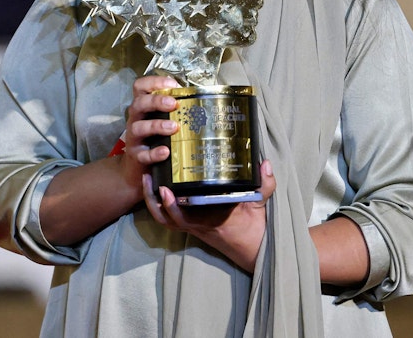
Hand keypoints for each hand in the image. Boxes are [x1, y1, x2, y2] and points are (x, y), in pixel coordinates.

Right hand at [119, 75, 180, 191]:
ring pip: (138, 127)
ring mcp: (134, 138)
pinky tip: (165, 152)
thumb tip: (200, 100)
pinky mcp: (137, 156)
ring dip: (156, 125)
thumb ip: (175, 110)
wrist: (138, 169)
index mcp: (143, 107)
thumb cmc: (156, 138)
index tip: (172, 84)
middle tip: (174, 104)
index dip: (154, 82)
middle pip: (139, 103)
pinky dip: (154, 153)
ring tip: (173, 127)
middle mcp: (136, 119)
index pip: (140, 87)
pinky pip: (143, 154)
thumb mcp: (163, 120)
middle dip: (156, 101)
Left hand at [142, 160, 276, 272]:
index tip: (165, 189)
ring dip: (153, 203)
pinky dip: (162, 206)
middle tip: (148, 176)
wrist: (254, 247)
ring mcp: (194, 226)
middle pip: (167, 218)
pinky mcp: (193, 224)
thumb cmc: (254, 227)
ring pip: (166, 219)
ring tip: (147, 179)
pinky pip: (172, 218)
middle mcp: (198, 226)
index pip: (185, 216)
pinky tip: (158, 187)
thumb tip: (265, 164)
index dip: (172, 205)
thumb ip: (264, 185)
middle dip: (154, 200)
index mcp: (210, 221)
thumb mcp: (260, 204)